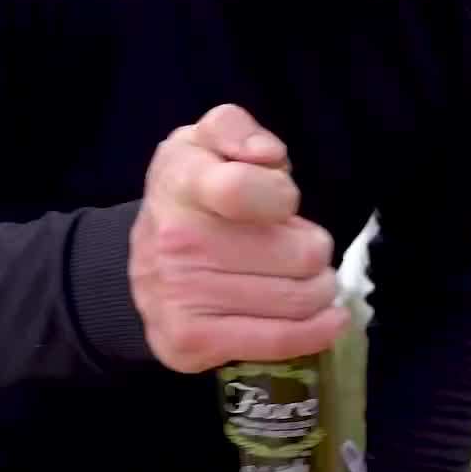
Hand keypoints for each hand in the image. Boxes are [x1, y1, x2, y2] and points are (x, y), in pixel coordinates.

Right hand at [130, 103, 348, 372]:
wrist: (142, 266)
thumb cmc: (191, 199)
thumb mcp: (202, 143)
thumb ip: (235, 129)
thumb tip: (266, 157)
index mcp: (181, 184)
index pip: (242, 191)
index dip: (281, 197)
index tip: (284, 203)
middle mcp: (177, 243)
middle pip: (302, 254)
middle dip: (313, 249)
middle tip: (295, 249)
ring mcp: (181, 298)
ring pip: (302, 298)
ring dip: (318, 289)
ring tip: (304, 281)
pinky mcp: (192, 343)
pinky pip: (281, 342)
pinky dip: (317, 332)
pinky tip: (328, 320)